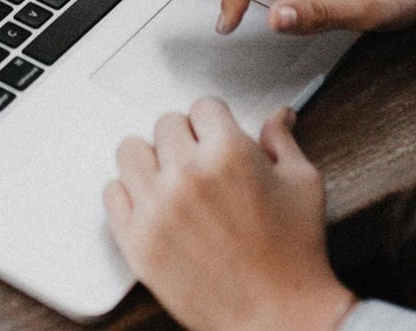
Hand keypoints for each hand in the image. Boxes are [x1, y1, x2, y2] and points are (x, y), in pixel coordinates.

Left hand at [104, 98, 355, 330]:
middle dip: (186, 138)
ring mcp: (156, 208)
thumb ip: (282, 141)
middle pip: (165, 124)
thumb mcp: (303, 184)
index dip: (215, 121)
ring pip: (130, 151)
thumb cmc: (295, 255)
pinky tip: (153, 204)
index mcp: (228, 152)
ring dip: (151, 160)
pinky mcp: (137, 241)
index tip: (217, 135)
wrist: (279, 317)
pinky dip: (129, 194)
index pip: (203, 106)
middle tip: (200, 162)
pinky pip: (112, 194)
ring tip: (171, 179)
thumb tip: (278, 116)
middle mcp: (187, 174)